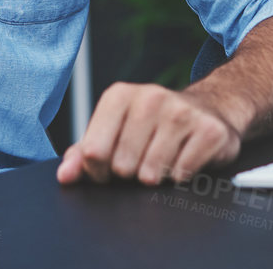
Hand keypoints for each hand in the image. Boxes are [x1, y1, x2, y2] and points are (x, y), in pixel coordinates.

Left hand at [56, 82, 243, 185]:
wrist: (206, 111)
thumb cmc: (151, 126)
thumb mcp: (114, 132)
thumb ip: (83, 154)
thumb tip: (64, 176)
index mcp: (119, 96)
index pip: (92, 152)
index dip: (98, 171)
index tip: (109, 166)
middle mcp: (150, 97)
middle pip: (121, 166)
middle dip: (129, 174)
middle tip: (141, 160)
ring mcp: (181, 112)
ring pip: (151, 174)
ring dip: (155, 177)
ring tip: (162, 158)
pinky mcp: (209, 130)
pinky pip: (181, 175)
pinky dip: (180, 176)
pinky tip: (183, 158)